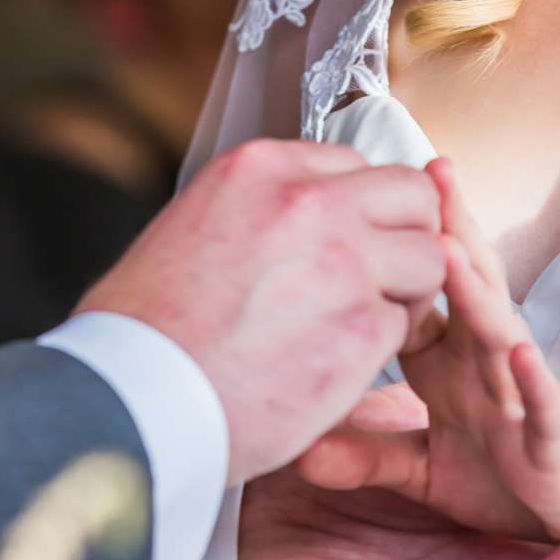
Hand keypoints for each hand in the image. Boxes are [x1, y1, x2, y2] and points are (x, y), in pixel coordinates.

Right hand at [81, 140, 444, 483]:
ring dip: (403, 292)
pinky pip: (405, 325)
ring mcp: (344, 263)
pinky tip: (332, 365)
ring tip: (355, 325)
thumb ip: (261, 208)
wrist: (133, 396)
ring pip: (426, 259)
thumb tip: (302, 216)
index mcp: (261, 168)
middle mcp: (310, 202)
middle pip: (411, 196)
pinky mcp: (362, 329)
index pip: (354, 164)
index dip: (359, 208)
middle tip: (378, 278)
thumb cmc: (147, 326)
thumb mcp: (193, 223)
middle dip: (404, 236)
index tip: (348, 241)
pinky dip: (378, 349)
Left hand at [303, 158, 559, 559]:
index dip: (394, 251)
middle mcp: (491, 366)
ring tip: (447, 246)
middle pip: (470, 286)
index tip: (358, 198)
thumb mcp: (428, 471)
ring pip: (497, 334)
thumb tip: (301, 453)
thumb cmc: (515, 481)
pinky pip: (542, 407)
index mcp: (459, 364)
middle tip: (430, 168)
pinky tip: (521, 351)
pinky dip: (533, 381)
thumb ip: (369, 456)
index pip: (423, 297)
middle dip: (449, 229)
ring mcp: (523, 397)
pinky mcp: (552, 443)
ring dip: (474, 292)